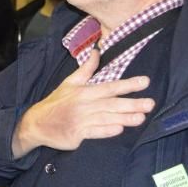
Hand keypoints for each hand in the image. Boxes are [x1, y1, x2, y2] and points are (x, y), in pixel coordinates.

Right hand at [12, 49, 155, 157]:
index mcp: (84, 91)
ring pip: (106, 118)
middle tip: (150, 103)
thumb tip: (96, 51)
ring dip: (124, 118)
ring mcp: (80, 120)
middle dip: (132, 103)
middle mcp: (84, 105)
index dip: (128, 84)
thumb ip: (86, 69)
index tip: (145, 82)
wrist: (37, 123)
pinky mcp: (77, 134)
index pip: (110, 86)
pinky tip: (119, 130)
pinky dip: (107, 131)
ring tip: (141, 118)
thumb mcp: (70, 83)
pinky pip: (94, 133)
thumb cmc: (57, 103)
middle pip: (111, 103)